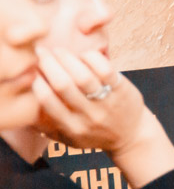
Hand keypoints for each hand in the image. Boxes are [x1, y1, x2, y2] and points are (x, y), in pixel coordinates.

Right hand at [32, 46, 146, 152]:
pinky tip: (83, 55)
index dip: (37, 83)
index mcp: (72, 127)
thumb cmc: (95, 133)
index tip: (31, 70)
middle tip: (40, 53)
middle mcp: (89, 116)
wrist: (132, 136)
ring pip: (83, 76)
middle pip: (63, 85)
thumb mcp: (69, 137)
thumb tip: (26, 108)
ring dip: (67, 58)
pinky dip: (91, 58)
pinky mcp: (122, 90)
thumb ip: (48, 126)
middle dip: (48, 64)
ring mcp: (107, 102)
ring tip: (58, 51)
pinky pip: (105, 69)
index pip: (48, 103)